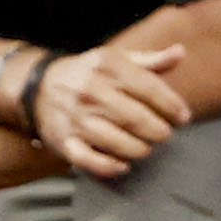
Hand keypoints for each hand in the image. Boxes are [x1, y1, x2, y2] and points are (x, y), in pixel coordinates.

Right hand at [31, 43, 192, 179]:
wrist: (37, 88)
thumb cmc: (86, 75)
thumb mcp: (115, 60)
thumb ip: (150, 60)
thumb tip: (180, 53)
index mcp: (106, 66)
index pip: (149, 87)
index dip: (172, 105)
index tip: (183, 117)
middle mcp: (90, 91)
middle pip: (136, 118)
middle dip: (158, 130)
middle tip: (164, 134)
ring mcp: (77, 118)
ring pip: (117, 141)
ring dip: (139, 149)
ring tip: (146, 147)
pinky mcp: (65, 141)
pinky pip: (90, 161)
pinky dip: (110, 167)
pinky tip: (122, 165)